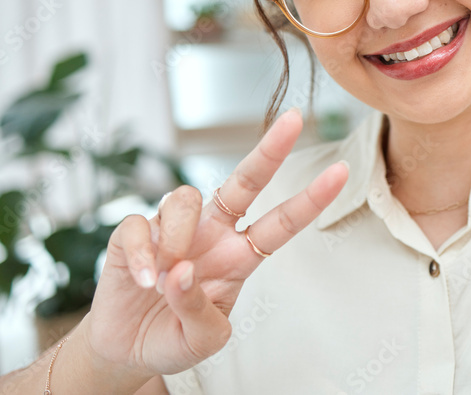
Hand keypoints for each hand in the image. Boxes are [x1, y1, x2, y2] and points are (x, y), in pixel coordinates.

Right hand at [80, 109, 347, 376]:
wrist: (128, 350)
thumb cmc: (174, 337)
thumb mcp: (202, 341)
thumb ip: (199, 311)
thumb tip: (183, 271)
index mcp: (240, 256)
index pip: (281, 222)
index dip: (311, 199)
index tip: (342, 172)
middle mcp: (213, 233)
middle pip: (246, 181)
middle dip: (270, 150)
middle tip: (294, 120)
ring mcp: (174, 230)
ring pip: (185, 198)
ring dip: (177, 237)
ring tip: (163, 279)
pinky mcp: (133, 235)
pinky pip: (138, 225)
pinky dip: (142, 255)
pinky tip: (143, 280)